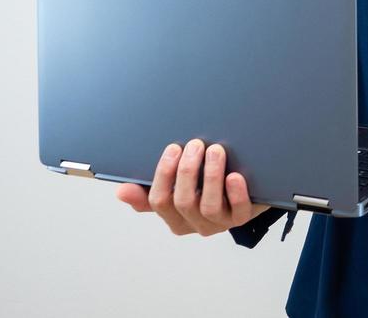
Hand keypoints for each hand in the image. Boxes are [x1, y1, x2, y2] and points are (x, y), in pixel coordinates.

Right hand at [114, 139, 270, 235]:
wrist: (246, 192)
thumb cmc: (205, 186)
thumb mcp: (177, 188)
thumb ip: (149, 192)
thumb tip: (120, 191)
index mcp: (175, 217)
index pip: (160, 201)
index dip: (164, 174)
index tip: (173, 148)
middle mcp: (195, 224)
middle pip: (183, 202)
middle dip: (187, 171)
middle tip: (195, 144)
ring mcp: (219, 223)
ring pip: (209, 206)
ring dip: (210, 176)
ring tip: (215, 151)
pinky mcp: (242, 218)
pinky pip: (239, 211)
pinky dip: (235, 193)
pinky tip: (234, 176)